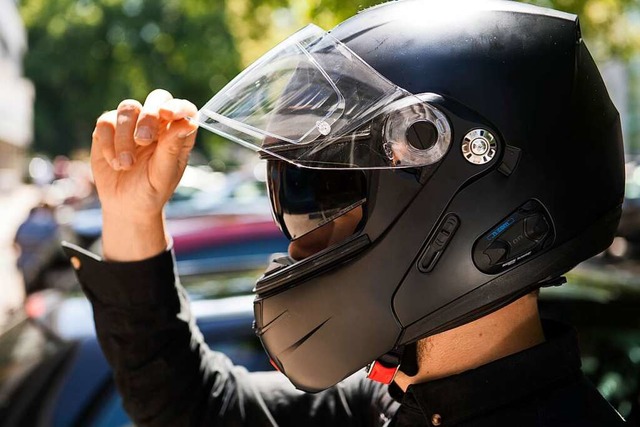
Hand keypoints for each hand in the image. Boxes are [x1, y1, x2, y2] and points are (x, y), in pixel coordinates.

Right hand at [91, 89, 197, 260]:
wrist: (125, 205)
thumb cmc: (151, 190)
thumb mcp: (164, 173)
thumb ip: (173, 147)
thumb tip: (190, 123)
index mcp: (178, 134)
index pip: (185, 109)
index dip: (179, 107)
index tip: (169, 115)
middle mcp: (157, 124)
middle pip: (157, 98)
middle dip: (149, 117)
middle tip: (143, 141)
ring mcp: (132, 124)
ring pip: (128, 108)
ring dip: (125, 136)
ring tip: (126, 164)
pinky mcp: (108, 129)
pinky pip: (106, 122)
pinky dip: (109, 143)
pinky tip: (115, 163)